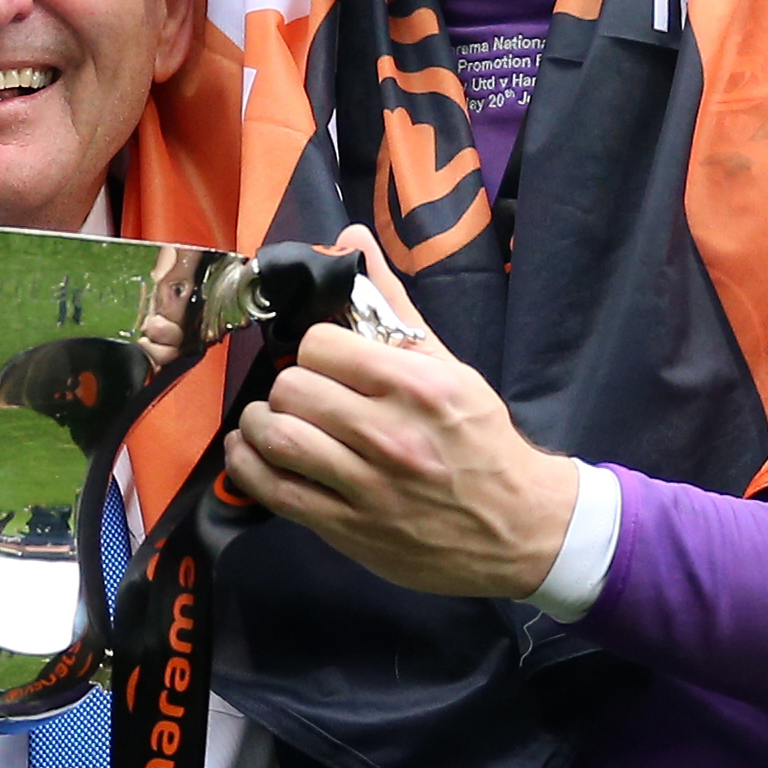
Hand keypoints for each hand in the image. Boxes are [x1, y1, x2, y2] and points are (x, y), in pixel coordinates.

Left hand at [221, 230, 578, 597]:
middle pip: (292, 389)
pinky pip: (274, 491)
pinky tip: (252, 453)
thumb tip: (351, 238)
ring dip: (259, 425)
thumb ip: (394, 306)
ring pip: (276, 438)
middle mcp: (391, 435)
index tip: (323, 361)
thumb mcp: (450, 369)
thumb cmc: (482, 442)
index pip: (321, 345)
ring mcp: (368, 486)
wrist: (519, 528)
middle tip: (299, 394)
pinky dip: (248, 466)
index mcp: (417, 386)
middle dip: (287, 386)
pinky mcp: (348, 528)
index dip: (314, 350)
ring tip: (270, 420)